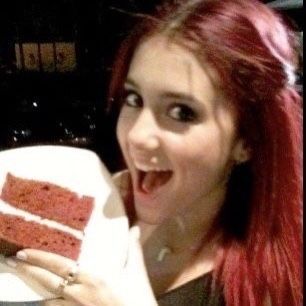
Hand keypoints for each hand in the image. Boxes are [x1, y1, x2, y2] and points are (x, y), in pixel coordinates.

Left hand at [5, 226, 156, 305]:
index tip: (24, 253)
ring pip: (46, 302)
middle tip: (13, 262)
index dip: (40, 259)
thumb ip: (133, 250)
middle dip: (27, 271)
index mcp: (92, 279)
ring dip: (37, 294)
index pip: (60, 265)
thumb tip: (136, 228)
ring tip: (28, 285)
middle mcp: (79, 294)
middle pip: (46, 282)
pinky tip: (44, 303)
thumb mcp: (136, 273)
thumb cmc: (137, 299)